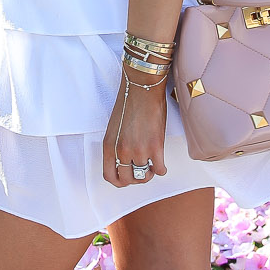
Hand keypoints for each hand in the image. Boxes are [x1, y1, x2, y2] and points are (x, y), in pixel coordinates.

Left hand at [103, 74, 167, 188]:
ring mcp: (139, 150)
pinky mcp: (156, 146)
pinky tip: (161, 165)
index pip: (109, 176)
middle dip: (135, 180)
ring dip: (149, 173)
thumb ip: (116, 146)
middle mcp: (121, 151)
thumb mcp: (114, 128)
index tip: (126, 179)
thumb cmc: (128, 103)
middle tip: (141, 173)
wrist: (142, 89)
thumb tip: (123, 161)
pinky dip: (161, 170)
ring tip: (152, 166)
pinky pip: (159, 169)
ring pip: (144, 176)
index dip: (119, 181)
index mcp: (108, 146)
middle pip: (127, 180)